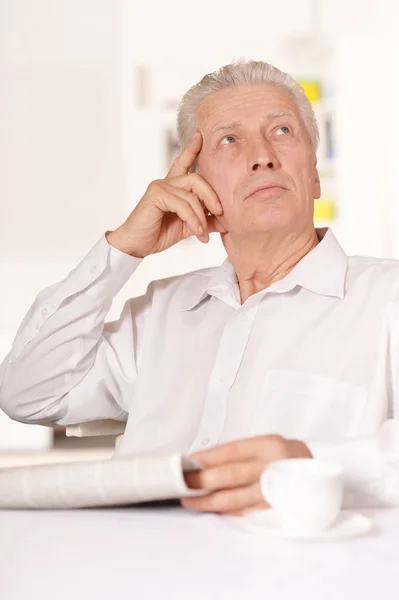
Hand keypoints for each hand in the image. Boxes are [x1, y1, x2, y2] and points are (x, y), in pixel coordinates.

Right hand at [106, 132, 226, 257]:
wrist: (136, 246)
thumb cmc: (158, 234)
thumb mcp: (188, 227)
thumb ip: (205, 221)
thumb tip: (227, 222)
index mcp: (172, 186)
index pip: (183, 163)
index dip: (192, 149)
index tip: (200, 135)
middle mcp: (166, 182)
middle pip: (197, 178)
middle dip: (212, 196)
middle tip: (221, 213)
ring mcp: (160, 186)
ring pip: (192, 195)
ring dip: (202, 217)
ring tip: (204, 234)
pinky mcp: (156, 195)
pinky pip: (183, 205)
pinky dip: (193, 220)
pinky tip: (197, 232)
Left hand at [182, 435, 311, 515]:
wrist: (321, 472)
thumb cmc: (286, 455)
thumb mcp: (266, 443)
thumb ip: (239, 452)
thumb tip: (204, 461)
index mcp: (268, 445)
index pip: (233, 451)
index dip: (209, 458)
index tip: (190, 462)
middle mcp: (272, 467)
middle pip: (232, 475)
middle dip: (203, 480)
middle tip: (184, 483)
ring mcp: (273, 490)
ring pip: (235, 498)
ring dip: (209, 500)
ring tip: (190, 500)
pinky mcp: (273, 508)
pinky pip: (245, 511)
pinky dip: (225, 510)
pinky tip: (211, 508)